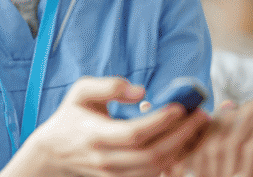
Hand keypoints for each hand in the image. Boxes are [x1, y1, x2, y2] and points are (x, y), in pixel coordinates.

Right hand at [2, 76, 209, 176]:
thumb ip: (108, 85)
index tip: (180, 107)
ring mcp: (114, 174)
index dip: (160, 121)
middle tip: (200, 116)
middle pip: (151, 154)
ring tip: (197, 128)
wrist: (53, 153)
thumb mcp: (81, 92)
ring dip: (181, 149)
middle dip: (181, 135)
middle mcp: (106, 159)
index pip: (135, 133)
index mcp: (96, 135)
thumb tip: (141, 91)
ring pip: (155, 169)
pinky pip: (152, 175)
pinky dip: (172, 161)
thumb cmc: (71, 117)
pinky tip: (184, 142)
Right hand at [169, 94, 252, 176]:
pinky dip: (201, 157)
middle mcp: (252, 109)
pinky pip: (205, 137)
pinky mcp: (222, 116)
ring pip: (215, 141)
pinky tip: (201, 171)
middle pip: (231, 145)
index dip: (247, 172)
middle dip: (227, 172)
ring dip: (210, 167)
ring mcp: (236, 110)